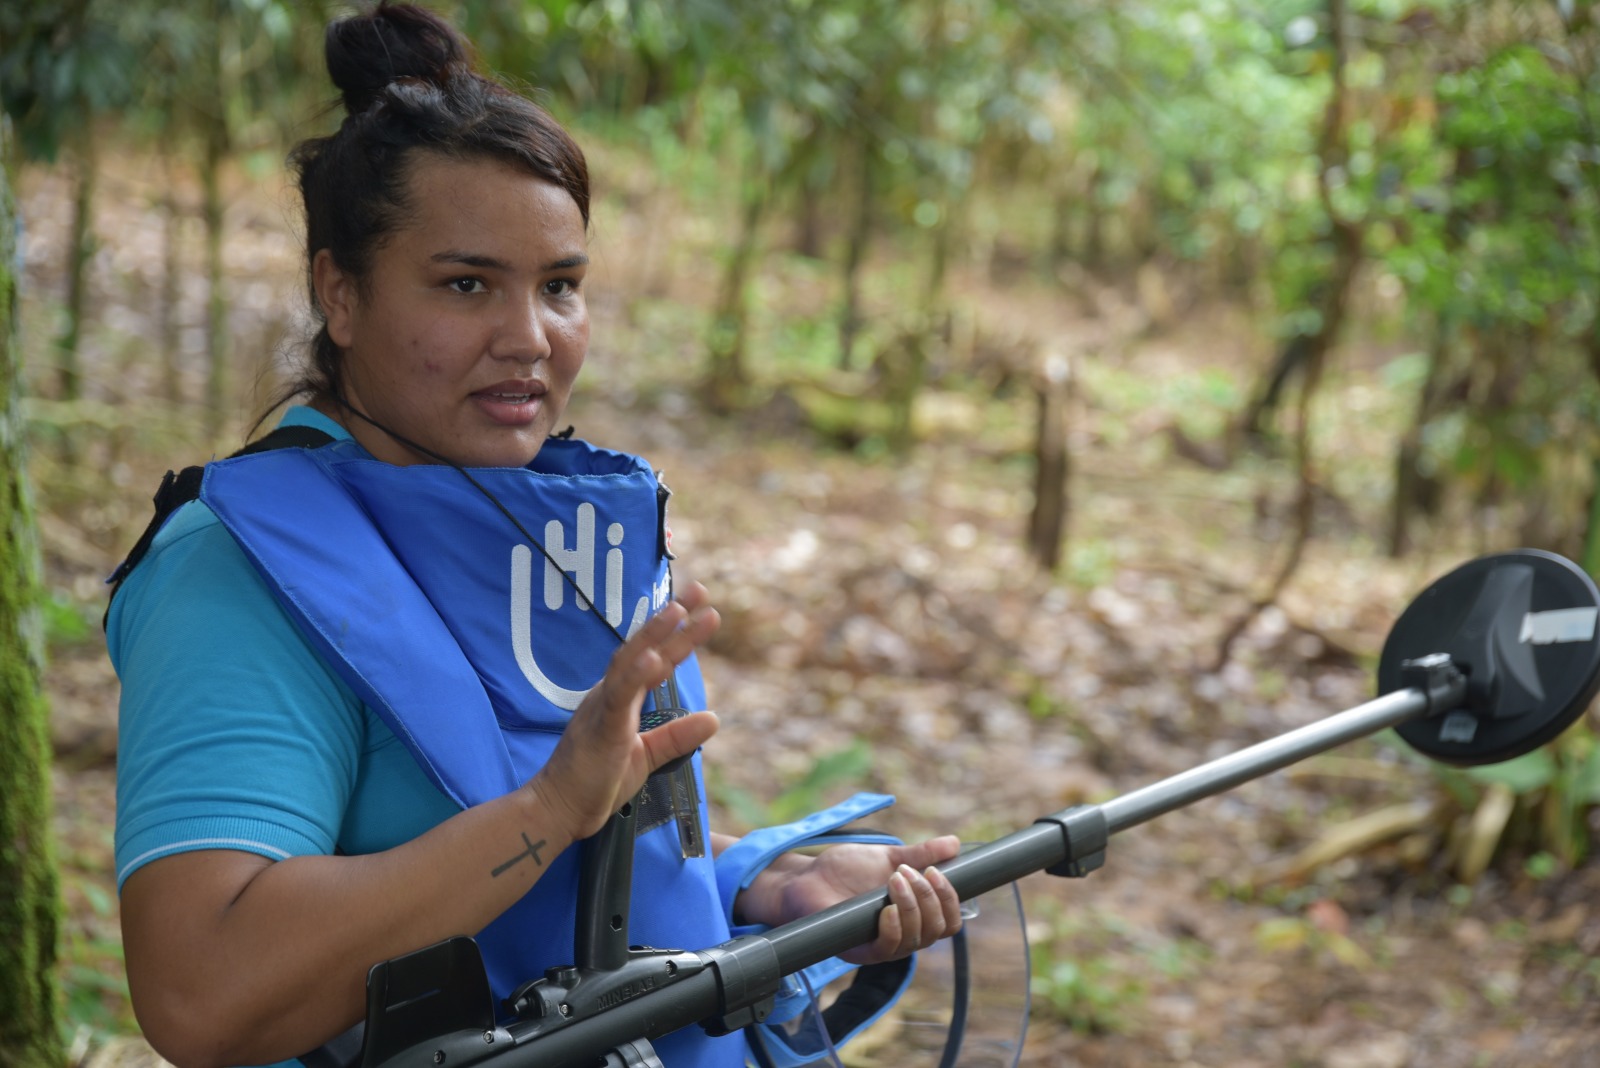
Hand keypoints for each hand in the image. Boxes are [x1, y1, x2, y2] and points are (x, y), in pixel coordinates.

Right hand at [529, 582, 720, 841]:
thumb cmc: (596, 783)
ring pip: (629, 663)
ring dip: (653, 636)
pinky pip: (618, 697)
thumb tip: (713, 718)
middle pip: (643, 648)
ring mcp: (602, 708)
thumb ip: (677, 736)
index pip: (652, 657)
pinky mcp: (599, 729)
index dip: (677, 632)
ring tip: (679, 610)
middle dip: (671, 619)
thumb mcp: (647, 757)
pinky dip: (635, 676)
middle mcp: (610, 694)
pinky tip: (653, 658)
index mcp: (621, 698)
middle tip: (701, 590)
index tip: (701, 606)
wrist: (558, 811)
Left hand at [740, 836, 963, 964]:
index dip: (950, 900)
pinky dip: (894, 928)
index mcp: (914, 916)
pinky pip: (887, 950)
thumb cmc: (845, 870)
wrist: (807, 876)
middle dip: (930, 898)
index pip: (948, 923)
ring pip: (916, 940)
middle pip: (937, 931)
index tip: (937, 872)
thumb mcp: (888, 857)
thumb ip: (921, 854)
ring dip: (912, 906)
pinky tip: (888, 908)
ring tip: (894, 879)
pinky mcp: (859, 951)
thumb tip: (956, 843)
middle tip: (908, 872)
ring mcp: (882, 945)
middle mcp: (903, 935)